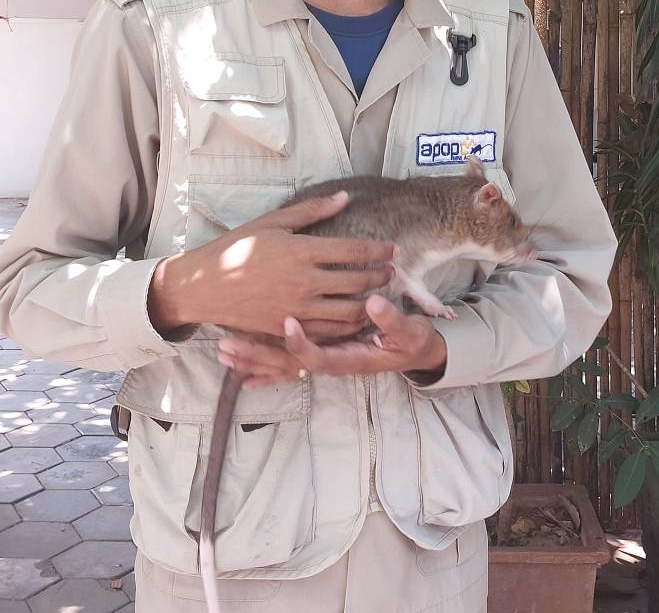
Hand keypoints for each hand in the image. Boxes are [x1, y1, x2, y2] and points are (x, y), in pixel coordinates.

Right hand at [149, 191, 393, 338]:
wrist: (205, 285)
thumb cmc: (237, 247)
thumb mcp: (274, 222)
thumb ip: (312, 210)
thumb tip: (344, 197)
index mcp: (302, 251)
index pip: (354, 251)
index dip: (378, 250)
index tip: (392, 249)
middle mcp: (305, 281)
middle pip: (357, 282)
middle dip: (380, 277)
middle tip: (391, 272)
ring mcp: (298, 308)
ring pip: (348, 311)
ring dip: (370, 304)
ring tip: (378, 296)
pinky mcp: (289, 328)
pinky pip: (328, 331)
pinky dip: (347, 326)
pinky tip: (355, 318)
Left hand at [216, 295, 447, 382]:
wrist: (413, 353)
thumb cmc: (410, 340)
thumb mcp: (409, 330)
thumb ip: (391, 320)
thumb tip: (373, 303)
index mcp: (349, 358)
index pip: (317, 355)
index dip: (301, 342)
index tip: (286, 322)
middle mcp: (331, 363)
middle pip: (288, 365)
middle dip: (257, 356)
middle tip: (227, 345)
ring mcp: (323, 361)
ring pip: (282, 367)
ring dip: (252, 361)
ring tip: (222, 351)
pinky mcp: (320, 356)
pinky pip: (286, 370)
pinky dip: (263, 374)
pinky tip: (238, 378)